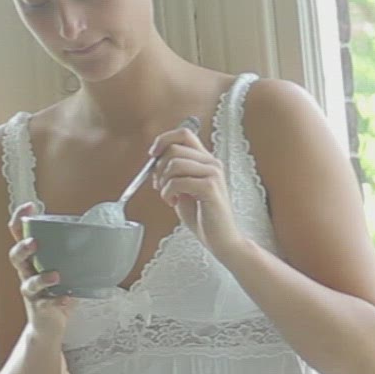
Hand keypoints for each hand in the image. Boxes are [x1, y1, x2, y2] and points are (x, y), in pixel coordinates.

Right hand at [8, 202, 72, 338]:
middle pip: (15, 256)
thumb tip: (107, 233)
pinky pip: (45, 303)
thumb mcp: (67, 269)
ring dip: (41, 278)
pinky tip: (67, 297)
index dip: (19, 220)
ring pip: (28, 283)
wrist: (50, 326)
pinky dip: (57, 300)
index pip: (19, 236)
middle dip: (23, 247)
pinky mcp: (40, 309)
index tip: (29, 207)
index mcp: (33, 259)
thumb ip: (77, 254)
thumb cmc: (59, 292)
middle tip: (35, 242)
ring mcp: (32, 292)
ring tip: (56, 275)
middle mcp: (27, 273)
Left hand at [150, 123, 245, 260]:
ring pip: (174, 163)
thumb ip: (175, 172)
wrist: (221, 239)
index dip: (163, 140)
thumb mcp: (184, 188)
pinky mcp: (210, 188)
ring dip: (164, 182)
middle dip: (158, 167)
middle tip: (159, 185)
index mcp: (206, 160)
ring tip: (169, 196)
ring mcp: (213, 174)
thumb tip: (155, 160)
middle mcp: (212, 163)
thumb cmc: (203, 216)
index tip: (152, 155)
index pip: (184, 134)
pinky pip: (178, 181)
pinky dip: (168, 192)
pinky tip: (173, 202)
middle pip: (174, 148)